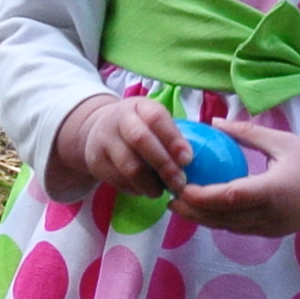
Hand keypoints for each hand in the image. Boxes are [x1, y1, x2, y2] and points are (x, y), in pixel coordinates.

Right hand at [52, 93, 188, 201]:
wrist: (96, 131)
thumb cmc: (139, 128)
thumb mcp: (152, 122)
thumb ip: (172, 135)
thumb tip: (203, 159)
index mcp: (140, 106)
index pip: (157, 118)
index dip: (173, 139)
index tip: (188, 159)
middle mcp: (120, 119)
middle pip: (141, 140)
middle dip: (164, 164)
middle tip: (180, 183)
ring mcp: (105, 140)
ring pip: (129, 166)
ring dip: (150, 183)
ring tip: (162, 191)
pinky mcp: (96, 162)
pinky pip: (120, 181)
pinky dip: (137, 189)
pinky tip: (146, 190)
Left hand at [177, 120, 299, 239]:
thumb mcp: (281, 141)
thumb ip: (247, 134)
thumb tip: (214, 122)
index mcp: (274, 190)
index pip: (230, 197)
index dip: (201, 196)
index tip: (179, 186)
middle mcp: (271, 214)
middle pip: (222, 217)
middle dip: (192, 210)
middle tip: (168, 195)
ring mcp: (271, 227)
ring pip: (227, 227)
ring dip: (201, 217)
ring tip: (178, 203)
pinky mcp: (271, 233)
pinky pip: (238, 228)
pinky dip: (218, 219)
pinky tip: (202, 208)